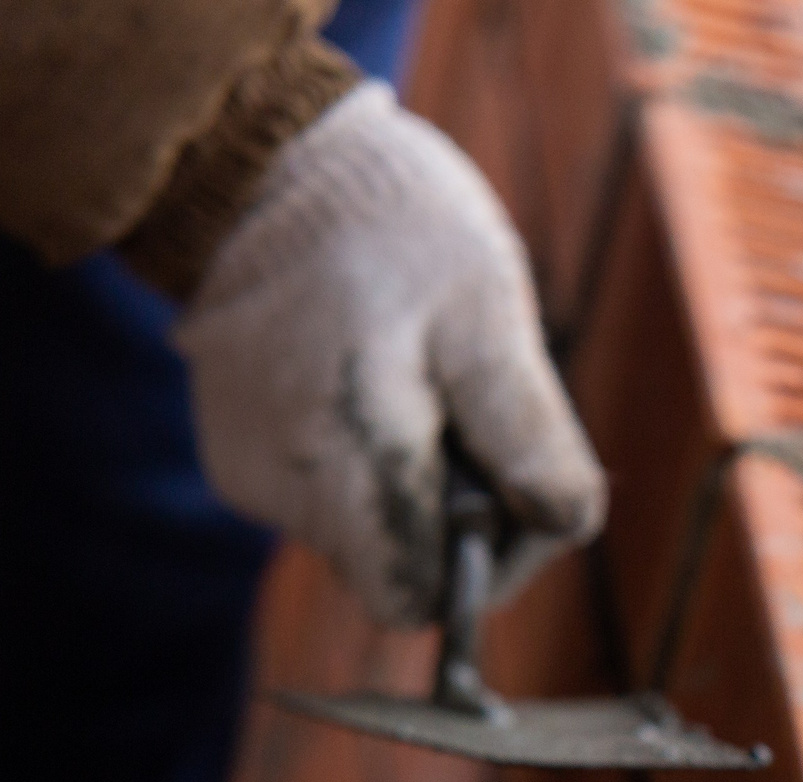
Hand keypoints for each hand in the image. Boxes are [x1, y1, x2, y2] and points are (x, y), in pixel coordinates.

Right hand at [175, 83, 604, 625]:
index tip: (512, 482)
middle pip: (394, 571)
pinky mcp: (238, 453)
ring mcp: (251, 476)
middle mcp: (283, 491)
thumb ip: (529, 435)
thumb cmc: (394, 230)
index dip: (484, 564)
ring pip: (364, 531)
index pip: (420, 597)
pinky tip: (369, 370)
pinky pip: (326, 489)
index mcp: (348, 466)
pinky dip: (364, 452)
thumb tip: (564, 525)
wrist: (266, 163)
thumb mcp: (490, 317)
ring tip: (413, 373)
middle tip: (467, 411)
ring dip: (410, 477)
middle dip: (452, 515)